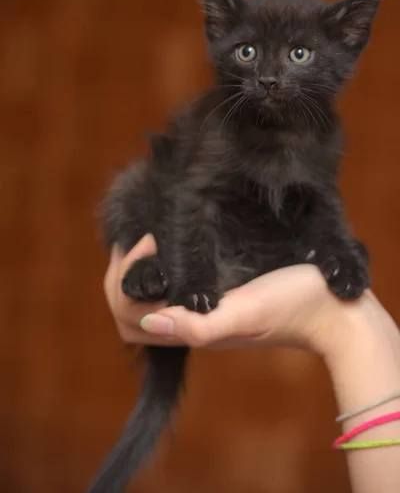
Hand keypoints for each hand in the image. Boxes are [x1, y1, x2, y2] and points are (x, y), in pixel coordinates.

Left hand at [105, 234, 373, 353]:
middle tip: (145, 238)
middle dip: (124, 274)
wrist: (334, 312)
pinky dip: (162, 267)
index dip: (125, 281)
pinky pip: (175, 288)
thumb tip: (148, 318)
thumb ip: (198, 323)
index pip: (129, 315)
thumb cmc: (293, 307)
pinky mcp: (221, 297)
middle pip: (131, 310)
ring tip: (155, 238)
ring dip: (141, 270)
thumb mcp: (245, 311)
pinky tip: (176, 244)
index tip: (150, 243)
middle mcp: (192, 322)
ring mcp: (205, 310)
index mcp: (191, 329)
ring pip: (150, 298)